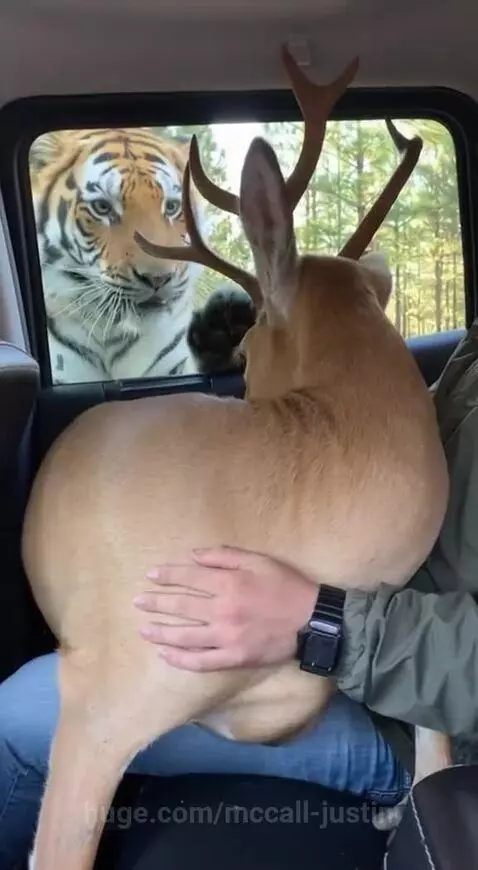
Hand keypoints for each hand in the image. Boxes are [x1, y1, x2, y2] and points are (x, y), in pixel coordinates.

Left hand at [133, 547, 318, 671]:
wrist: (312, 621)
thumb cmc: (286, 586)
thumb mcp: (259, 560)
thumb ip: (225, 556)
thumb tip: (194, 556)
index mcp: (229, 583)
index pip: (189, 577)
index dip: (168, 575)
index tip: (151, 576)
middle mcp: (223, 610)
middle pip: (182, 605)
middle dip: (156, 602)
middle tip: (138, 602)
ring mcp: (226, 637)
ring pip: (185, 635)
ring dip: (161, 631)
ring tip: (143, 629)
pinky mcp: (233, 658)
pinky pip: (200, 661)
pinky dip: (180, 658)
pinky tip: (166, 654)